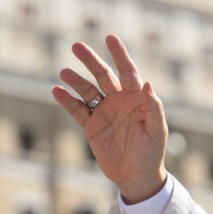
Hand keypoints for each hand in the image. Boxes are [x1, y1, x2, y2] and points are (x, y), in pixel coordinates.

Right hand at [52, 34, 167, 202]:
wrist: (137, 176)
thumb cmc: (152, 152)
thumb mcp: (156, 130)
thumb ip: (152, 107)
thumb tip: (147, 83)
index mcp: (137, 99)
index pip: (128, 71)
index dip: (120, 54)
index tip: (110, 37)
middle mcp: (119, 101)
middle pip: (103, 75)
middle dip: (91, 60)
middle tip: (76, 45)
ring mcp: (104, 113)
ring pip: (87, 90)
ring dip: (76, 80)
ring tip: (64, 72)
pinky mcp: (92, 127)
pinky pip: (77, 110)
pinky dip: (67, 101)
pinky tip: (57, 91)